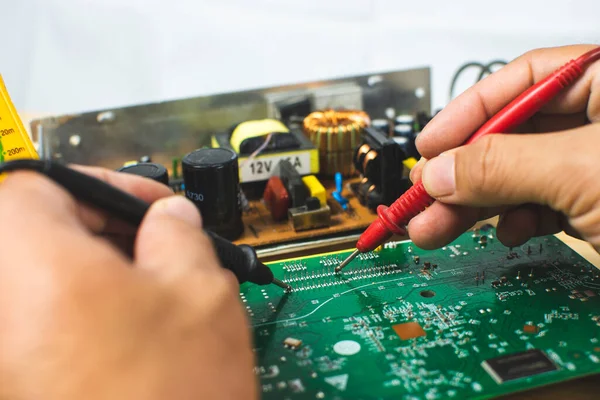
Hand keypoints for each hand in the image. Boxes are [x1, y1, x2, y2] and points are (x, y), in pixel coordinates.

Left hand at [0, 168, 256, 399]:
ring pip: (40, 286)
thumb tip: (172, 218)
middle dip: (106, 234)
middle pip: (35, 234)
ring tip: (156, 302)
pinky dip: (83, 321)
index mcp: (29, 264)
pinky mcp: (14, 385)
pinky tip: (133, 340)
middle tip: (160, 252)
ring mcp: (1, 356)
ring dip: (98, 279)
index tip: (151, 207)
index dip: (107, 185)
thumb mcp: (201, 294)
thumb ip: (182, 235)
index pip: (42, 184)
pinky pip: (38, 329)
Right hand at [409, 44, 599, 252]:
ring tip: (436, 228)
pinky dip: (517, 220)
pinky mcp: (598, 202)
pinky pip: (543, 204)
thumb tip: (442, 173)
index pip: (522, 79)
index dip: (467, 112)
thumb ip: (505, 167)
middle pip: (512, 135)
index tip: (430, 146)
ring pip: (520, 176)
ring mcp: (597, 163)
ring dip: (475, 206)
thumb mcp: (583, 171)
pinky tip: (508, 231)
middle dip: (462, 173)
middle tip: (422, 196)